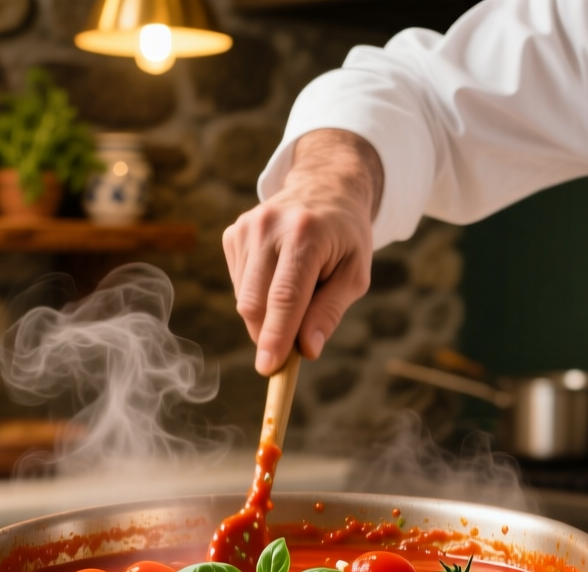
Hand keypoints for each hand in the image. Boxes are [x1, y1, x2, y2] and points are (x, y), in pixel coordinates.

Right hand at [223, 129, 383, 374]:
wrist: (324, 188)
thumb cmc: (346, 237)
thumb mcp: (355, 274)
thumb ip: (330, 312)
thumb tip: (307, 351)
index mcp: (305, 234)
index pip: (285, 297)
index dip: (275, 337)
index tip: (268, 368)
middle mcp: (269, 227)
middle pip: (255, 302)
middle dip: (269, 335)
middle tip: (290, 349)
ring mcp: (245, 228)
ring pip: (244, 299)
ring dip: (266, 316)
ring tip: (298, 293)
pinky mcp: (233, 234)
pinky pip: (239, 286)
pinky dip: (258, 297)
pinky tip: (279, 278)